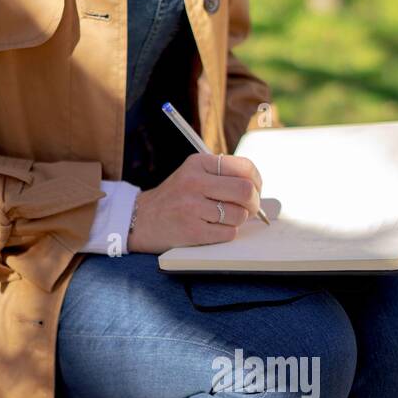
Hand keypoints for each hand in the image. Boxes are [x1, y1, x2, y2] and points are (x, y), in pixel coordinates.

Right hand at [126, 153, 262, 253]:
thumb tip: (257, 189)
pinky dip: (226, 234)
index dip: (257, 182)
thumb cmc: (175, 198)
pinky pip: (228, 234)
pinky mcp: (191, 231)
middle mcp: (194, 182)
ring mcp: (192, 207)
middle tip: (248, 210)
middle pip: (245, 191)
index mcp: (198, 163)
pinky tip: (212, 230)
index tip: (255, 191)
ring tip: (223, 220)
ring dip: (238, 221)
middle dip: (253, 204)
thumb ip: (222, 176)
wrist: (140, 220)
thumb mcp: (193, 174)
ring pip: (239, 215)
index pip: (244, 167)